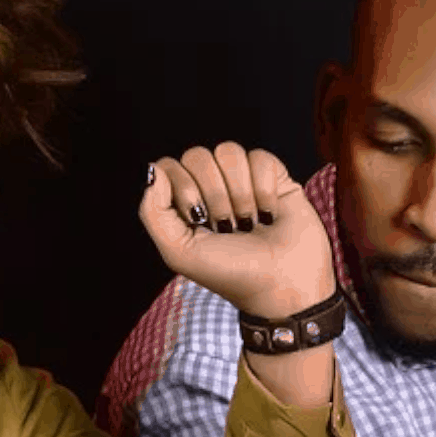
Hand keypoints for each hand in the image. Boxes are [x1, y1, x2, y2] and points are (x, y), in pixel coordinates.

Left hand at [138, 144, 335, 318]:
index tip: (198, 219)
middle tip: (227, 226)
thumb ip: (153, 212)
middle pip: (197, 156)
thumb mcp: (179, 252)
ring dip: (239, 193)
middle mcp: (212, 187)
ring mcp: (244, 180)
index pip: (169, 166)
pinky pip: (260, 157)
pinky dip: (264, 189)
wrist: (282, 284)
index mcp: (186, 203)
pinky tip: (270, 214)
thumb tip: (154, 169)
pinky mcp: (274, 177)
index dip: (182, 187)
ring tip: (249, 222)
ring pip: (229, 151)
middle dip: (212, 193)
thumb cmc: (231, 273)